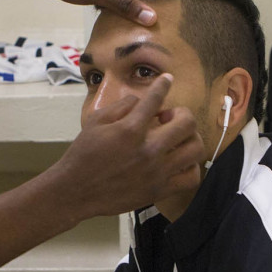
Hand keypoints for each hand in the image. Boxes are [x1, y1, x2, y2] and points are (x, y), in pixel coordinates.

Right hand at [53, 75, 203, 219]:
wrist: (76, 191)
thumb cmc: (83, 154)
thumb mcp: (95, 121)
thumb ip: (122, 106)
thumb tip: (141, 100)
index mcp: (130, 130)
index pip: (156, 99)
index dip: (163, 84)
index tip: (167, 80)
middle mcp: (148, 150)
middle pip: (187, 122)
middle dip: (181, 113)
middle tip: (169, 118)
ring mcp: (157, 172)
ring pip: (195, 148)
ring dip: (189, 138)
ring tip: (177, 139)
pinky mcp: (159, 190)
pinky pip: (191, 177)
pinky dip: (190, 166)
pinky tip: (179, 161)